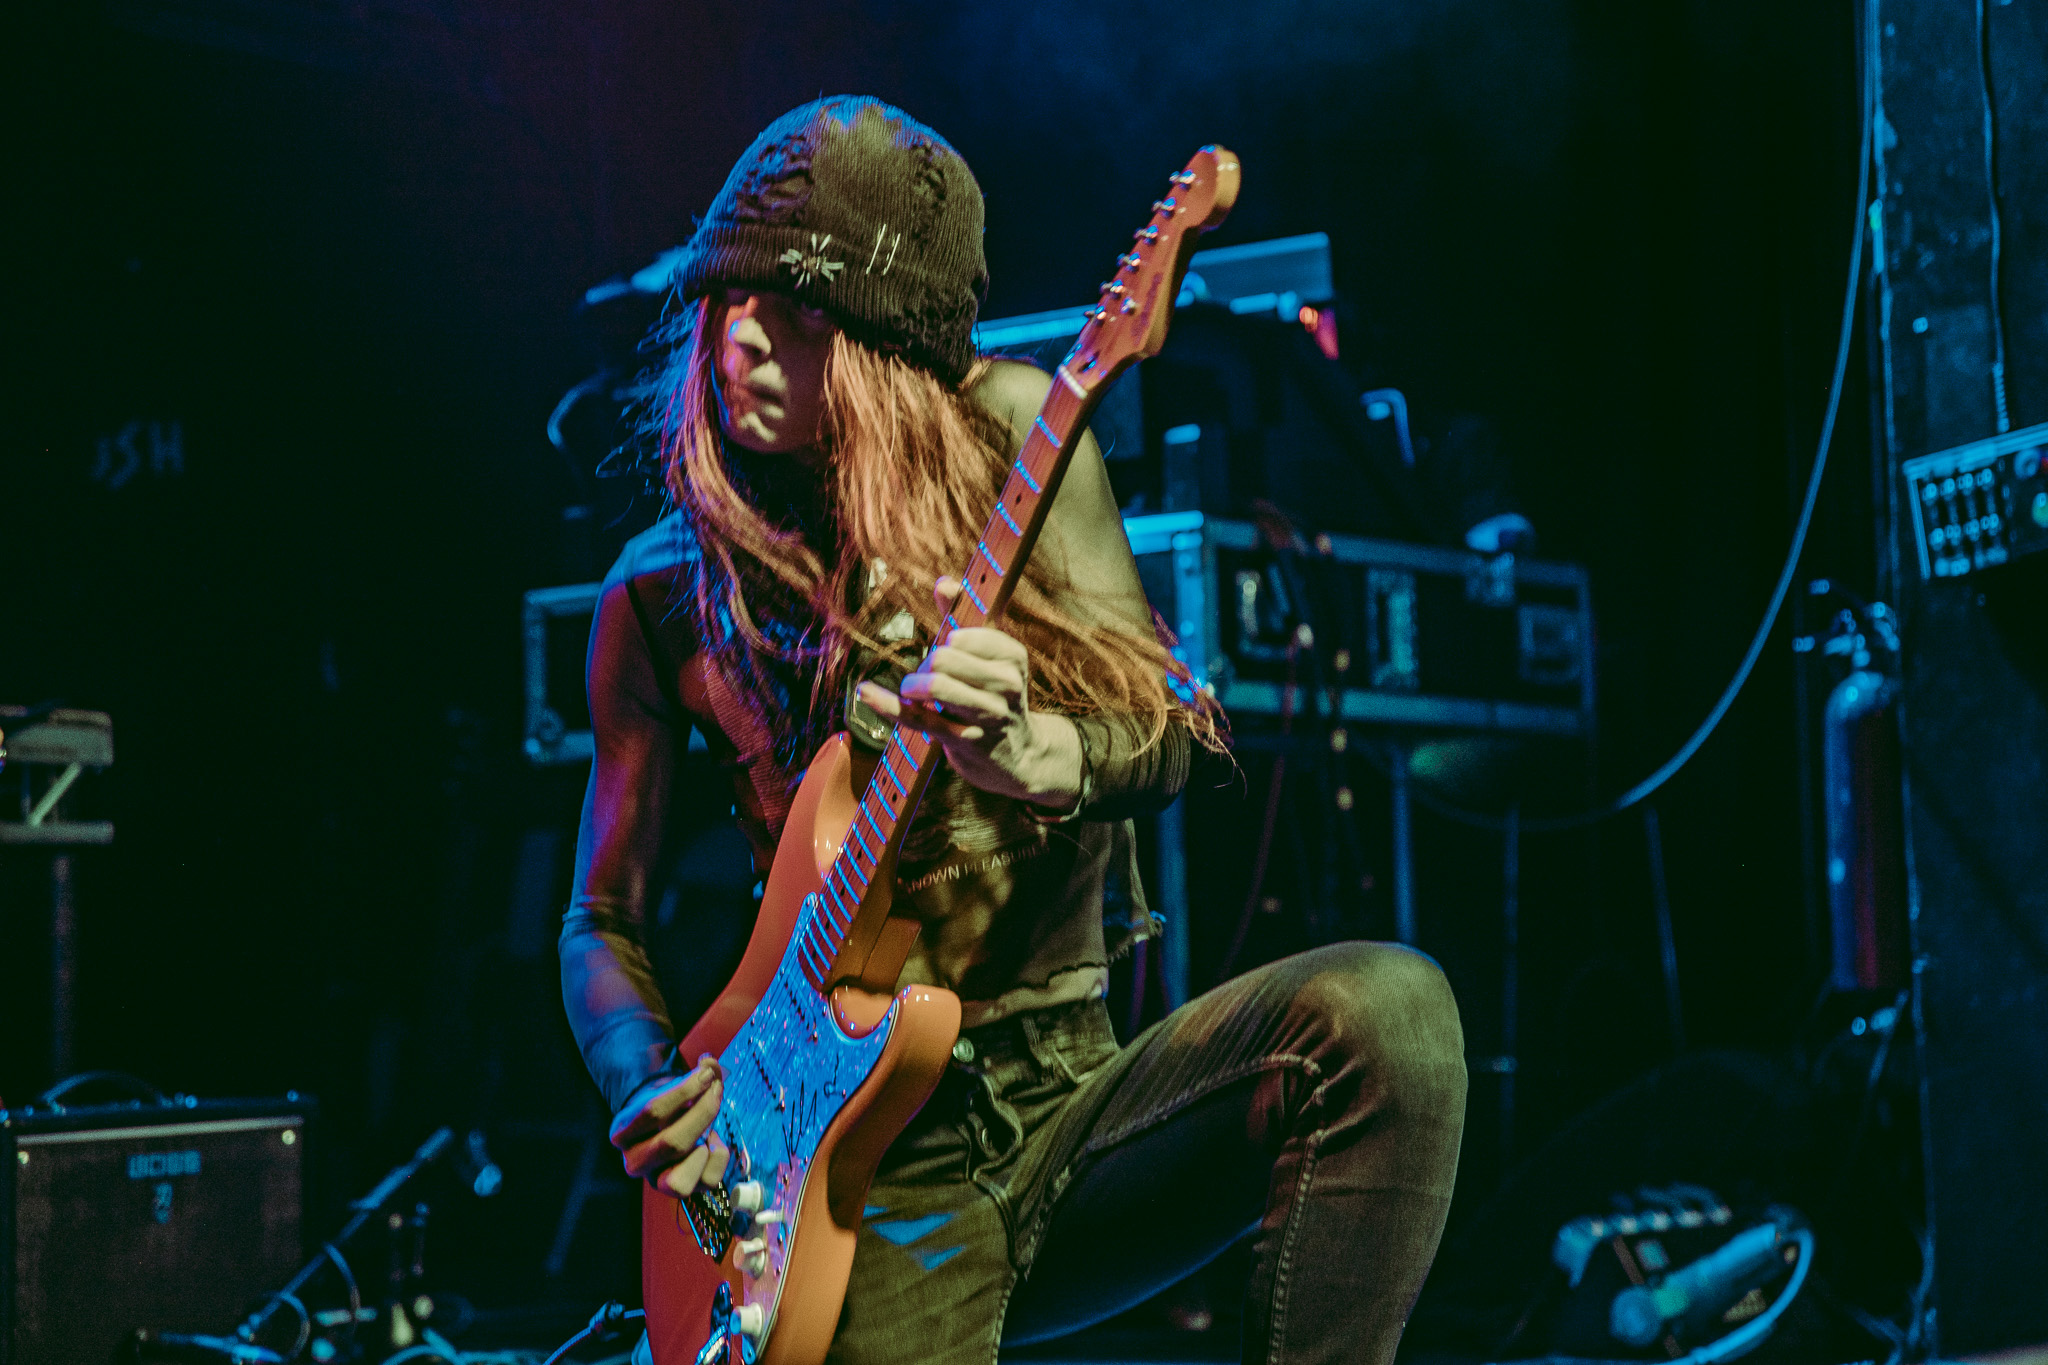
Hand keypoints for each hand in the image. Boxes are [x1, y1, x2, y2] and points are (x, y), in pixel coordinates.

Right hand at [608, 1055, 731, 1196]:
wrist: (667, 1127)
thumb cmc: (672, 1104)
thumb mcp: (677, 1086)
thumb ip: (698, 1072)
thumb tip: (710, 1064)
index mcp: (622, 1132)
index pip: (653, 1111)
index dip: (687, 1089)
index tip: (707, 1072)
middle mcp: (634, 1162)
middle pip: (672, 1143)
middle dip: (703, 1112)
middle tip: (716, 1091)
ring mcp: (657, 1180)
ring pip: (681, 1179)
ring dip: (703, 1147)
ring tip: (708, 1130)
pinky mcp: (683, 1190)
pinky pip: (708, 1181)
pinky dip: (718, 1157)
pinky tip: (712, 1143)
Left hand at [857, 578, 1082, 810]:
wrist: (1018, 755)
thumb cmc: (995, 697)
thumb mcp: (987, 657)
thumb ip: (963, 617)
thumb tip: (945, 583)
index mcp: (1012, 657)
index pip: (963, 635)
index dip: (947, 642)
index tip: (951, 654)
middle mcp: (1007, 685)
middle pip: (944, 658)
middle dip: (928, 665)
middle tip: (932, 678)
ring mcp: (987, 716)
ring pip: (935, 686)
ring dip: (913, 685)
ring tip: (916, 692)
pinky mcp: (964, 741)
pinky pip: (917, 717)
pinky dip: (886, 703)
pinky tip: (867, 692)